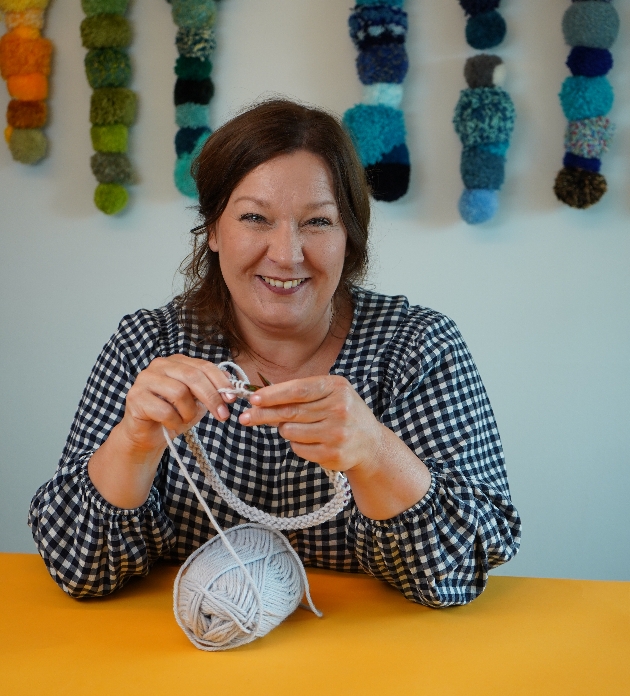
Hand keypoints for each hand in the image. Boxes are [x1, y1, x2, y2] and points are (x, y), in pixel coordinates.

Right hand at [119, 355, 235, 452]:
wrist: (148, 435)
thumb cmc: (174, 414)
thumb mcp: (198, 401)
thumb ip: (211, 388)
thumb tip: (230, 378)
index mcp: (177, 362)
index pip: (203, 366)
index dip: (220, 382)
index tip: (232, 399)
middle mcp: (160, 365)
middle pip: (192, 376)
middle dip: (211, 397)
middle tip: (222, 415)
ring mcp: (145, 379)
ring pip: (179, 392)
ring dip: (188, 412)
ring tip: (185, 419)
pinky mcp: (135, 397)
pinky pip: (164, 410)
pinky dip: (174, 421)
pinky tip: (172, 424)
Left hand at [239, 375, 383, 471]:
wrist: (370, 443)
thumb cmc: (342, 413)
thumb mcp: (329, 394)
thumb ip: (300, 394)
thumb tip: (261, 398)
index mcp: (337, 388)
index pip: (298, 390)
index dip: (273, 395)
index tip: (253, 399)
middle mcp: (339, 409)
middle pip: (290, 412)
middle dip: (263, 414)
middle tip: (245, 417)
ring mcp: (337, 433)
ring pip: (290, 432)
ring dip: (286, 430)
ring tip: (300, 428)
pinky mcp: (333, 454)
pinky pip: (298, 448)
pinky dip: (297, 444)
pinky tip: (311, 441)